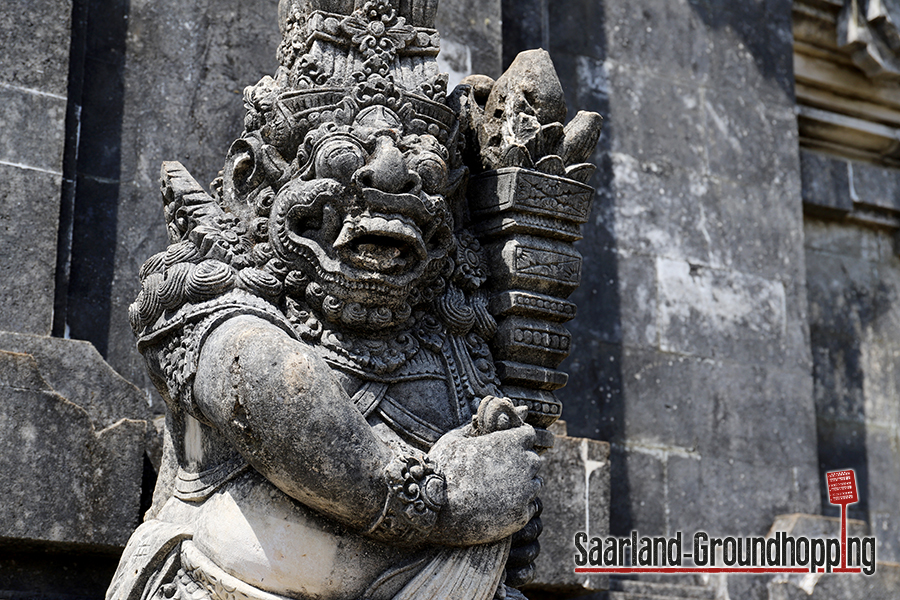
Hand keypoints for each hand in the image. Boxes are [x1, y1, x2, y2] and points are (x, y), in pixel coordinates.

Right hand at [427, 424, 542, 545]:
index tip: (507, 447)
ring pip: (534, 484)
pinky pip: (530, 507)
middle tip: (500, 470)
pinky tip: (499, 506)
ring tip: (498, 489)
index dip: (518, 440)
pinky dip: (519, 506)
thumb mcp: (454, 440)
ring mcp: (524, 492)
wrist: (434, 509)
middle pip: (533, 460)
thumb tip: (481, 415)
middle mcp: (522, 465)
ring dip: (522, 484)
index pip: (529, 435)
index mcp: (508, 443)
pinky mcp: (521, 515)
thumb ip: (474, 427)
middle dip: (521, 462)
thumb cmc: (441, 470)